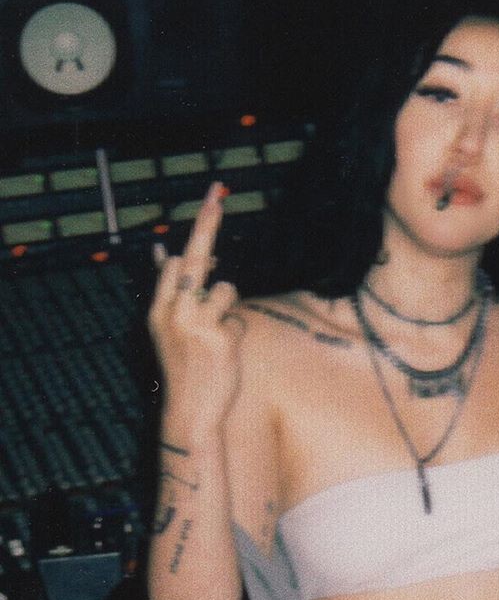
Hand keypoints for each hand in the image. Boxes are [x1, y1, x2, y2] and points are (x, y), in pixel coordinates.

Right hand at [148, 182, 244, 437]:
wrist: (190, 410)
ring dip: (229, 310)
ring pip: (227, 290)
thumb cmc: (184, 366)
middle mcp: (173, 312)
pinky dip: (237, 333)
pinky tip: (224, 353)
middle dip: (207, 223)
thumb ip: (172, 291)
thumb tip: (166, 252)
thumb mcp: (169, 328)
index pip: (175, 262)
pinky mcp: (220, 336)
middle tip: (217, 189)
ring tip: (215, 338)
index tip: (212, 201)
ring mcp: (197, 323)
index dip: (197, 235)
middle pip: (194, 258)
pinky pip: (239, 319)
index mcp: (158, 309)